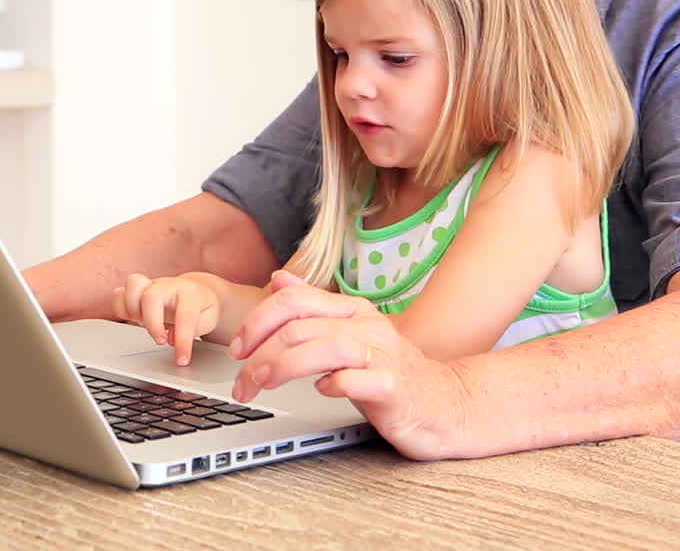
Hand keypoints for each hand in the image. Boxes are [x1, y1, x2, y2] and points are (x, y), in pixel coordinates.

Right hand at [113, 272, 220, 365]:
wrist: (199, 290)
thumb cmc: (202, 306)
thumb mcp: (208, 320)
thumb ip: (192, 330)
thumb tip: (172, 339)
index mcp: (190, 292)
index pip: (184, 316)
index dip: (182, 341)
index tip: (182, 359)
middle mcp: (167, 285)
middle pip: (151, 296)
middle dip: (152, 323)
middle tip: (161, 341)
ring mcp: (150, 285)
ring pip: (132, 285)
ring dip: (133, 309)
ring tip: (143, 325)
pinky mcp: (137, 291)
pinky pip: (119, 293)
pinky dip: (121, 308)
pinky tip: (132, 320)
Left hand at [227, 270, 469, 459]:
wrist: (448, 405)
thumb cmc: (390, 372)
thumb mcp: (346, 334)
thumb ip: (312, 308)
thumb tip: (277, 280)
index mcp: (351, 310)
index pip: (293, 300)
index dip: (256, 322)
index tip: (237, 349)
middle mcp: (366, 326)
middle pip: (298, 327)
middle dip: (259, 353)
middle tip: (241, 380)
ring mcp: (383, 355)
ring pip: (323, 348)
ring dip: (282, 367)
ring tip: (262, 384)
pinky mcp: (394, 387)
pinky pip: (356, 380)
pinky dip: (332, 385)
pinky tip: (321, 391)